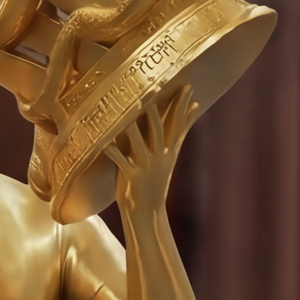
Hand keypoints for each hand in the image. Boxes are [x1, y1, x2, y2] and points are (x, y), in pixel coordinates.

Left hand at [109, 82, 198, 215]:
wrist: (148, 210)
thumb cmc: (155, 180)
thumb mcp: (170, 157)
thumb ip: (178, 134)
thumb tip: (194, 112)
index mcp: (169, 151)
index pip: (178, 125)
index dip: (182, 107)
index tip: (188, 88)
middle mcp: (159, 157)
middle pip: (159, 131)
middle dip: (158, 113)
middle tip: (155, 95)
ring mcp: (145, 167)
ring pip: (140, 144)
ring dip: (134, 131)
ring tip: (129, 116)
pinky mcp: (131, 177)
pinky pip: (122, 163)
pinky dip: (114, 154)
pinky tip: (106, 146)